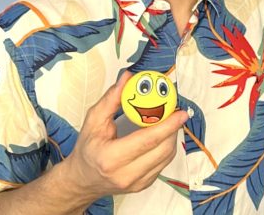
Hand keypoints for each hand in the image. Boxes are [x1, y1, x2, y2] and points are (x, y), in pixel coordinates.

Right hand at [61, 71, 187, 199]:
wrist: (83, 179)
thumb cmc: (87, 148)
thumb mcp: (93, 120)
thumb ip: (111, 99)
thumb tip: (127, 78)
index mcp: (111, 158)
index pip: (147, 141)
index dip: (167, 126)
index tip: (180, 112)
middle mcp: (126, 175)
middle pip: (162, 150)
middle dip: (173, 129)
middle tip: (177, 111)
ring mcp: (137, 183)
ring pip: (166, 157)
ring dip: (172, 136)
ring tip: (170, 119)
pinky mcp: (144, 184)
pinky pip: (163, 163)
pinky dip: (166, 146)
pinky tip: (162, 133)